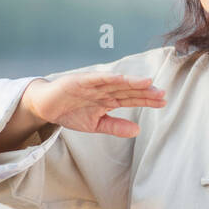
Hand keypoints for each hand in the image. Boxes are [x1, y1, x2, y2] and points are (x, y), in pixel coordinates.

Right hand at [23, 71, 166, 138]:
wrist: (45, 106)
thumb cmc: (70, 112)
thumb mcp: (95, 125)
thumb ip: (115, 126)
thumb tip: (138, 130)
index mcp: (108, 100)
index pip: (132, 99)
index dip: (147, 100)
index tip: (163, 102)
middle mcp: (104, 90)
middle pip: (128, 90)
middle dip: (144, 92)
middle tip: (162, 93)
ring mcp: (92, 84)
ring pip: (115, 83)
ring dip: (131, 83)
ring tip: (147, 83)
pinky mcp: (79, 81)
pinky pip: (95, 79)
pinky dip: (108, 78)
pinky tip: (121, 78)